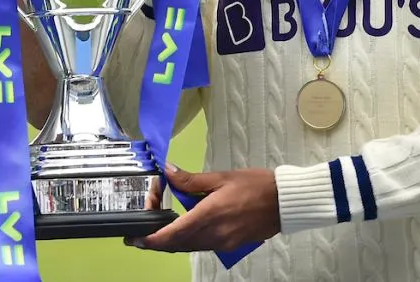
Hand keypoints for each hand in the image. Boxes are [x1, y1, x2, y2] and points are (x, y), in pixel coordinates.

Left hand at [128, 164, 279, 252]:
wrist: (284, 202)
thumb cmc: (255, 185)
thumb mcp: (221, 177)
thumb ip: (191, 180)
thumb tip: (168, 173)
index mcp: (209, 216)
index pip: (173, 234)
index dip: (151, 239)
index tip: (136, 238)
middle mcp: (214, 235)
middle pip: (177, 244)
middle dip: (157, 238)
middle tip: (146, 223)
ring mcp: (222, 243)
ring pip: (189, 247)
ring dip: (173, 239)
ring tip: (162, 222)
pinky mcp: (230, 245)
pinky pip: (202, 245)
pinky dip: (188, 239)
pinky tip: (186, 225)